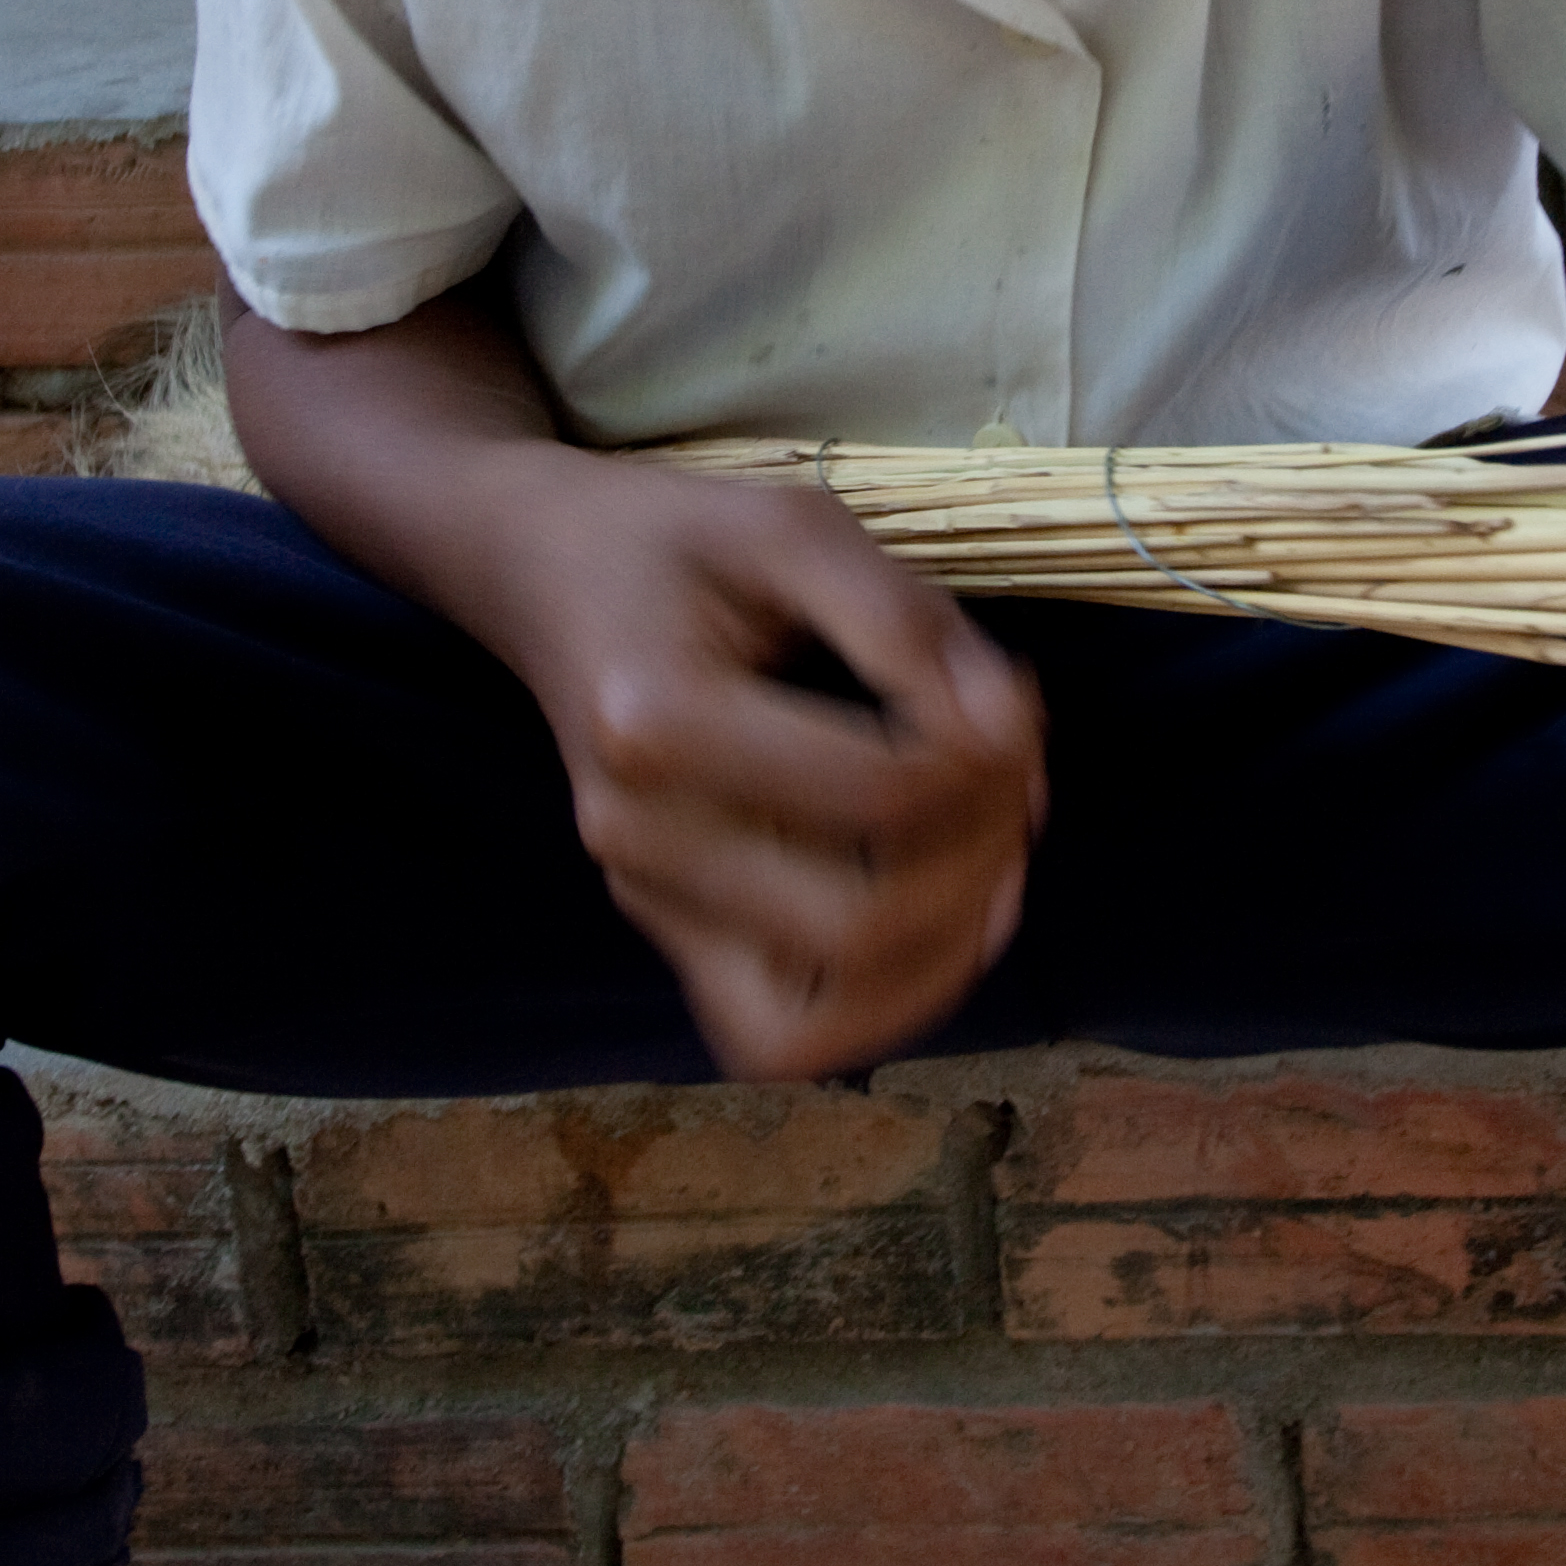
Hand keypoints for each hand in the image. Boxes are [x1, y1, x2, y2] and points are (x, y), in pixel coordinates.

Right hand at [438, 451, 1044, 1072]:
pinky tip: (943, 919)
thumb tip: (1007, 731)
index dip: (988, 761)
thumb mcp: (794, 529)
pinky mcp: (668, 935)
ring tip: (996, 863)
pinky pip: (781, 1036)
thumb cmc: (679, 542)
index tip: (1014, 700)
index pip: (878, 798)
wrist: (549, 573)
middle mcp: (634, 836)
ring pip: (818, 1025)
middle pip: (857, 928)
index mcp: (651, 720)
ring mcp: (645, 901)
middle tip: (1016, 782)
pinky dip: (879, 1005)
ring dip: (942, 957)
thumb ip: (907, 623)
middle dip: (977, 864)